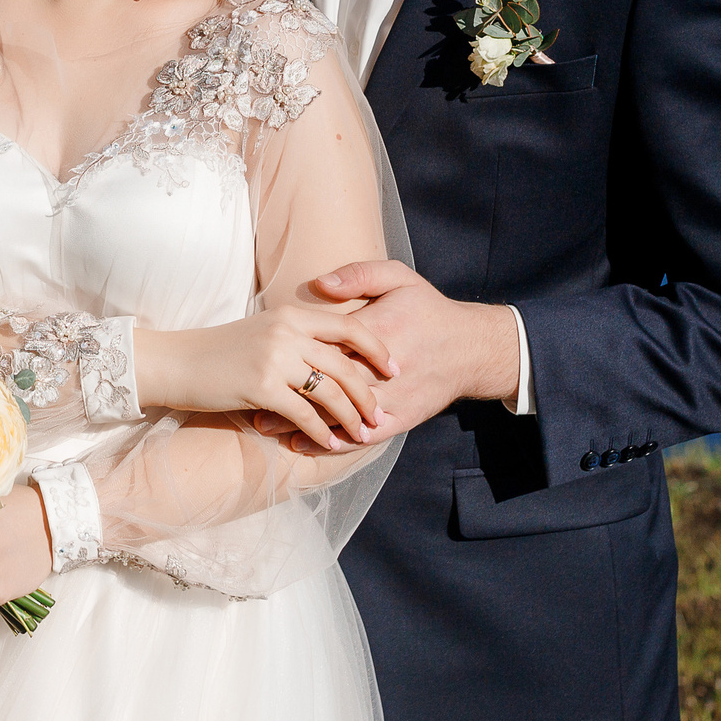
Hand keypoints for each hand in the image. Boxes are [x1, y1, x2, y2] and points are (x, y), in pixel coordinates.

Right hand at [136, 297, 400, 449]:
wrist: (177, 361)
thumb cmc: (220, 350)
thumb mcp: (264, 330)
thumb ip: (298, 337)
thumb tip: (337, 358)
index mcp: (292, 314)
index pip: (349, 326)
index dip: (376, 349)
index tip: (393, 369)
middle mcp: (287, 331)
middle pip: (345, 364)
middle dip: (368, 394)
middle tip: (381, 415)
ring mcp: (274, 358)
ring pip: (330, 391)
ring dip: (350, 417)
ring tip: (362, 434)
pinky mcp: (261, 387)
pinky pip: (305, 414)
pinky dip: (322, 432)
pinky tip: (331, 444)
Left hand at [250, 260, 517, 456]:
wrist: (471, 348)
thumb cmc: (427, 308)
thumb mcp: (398, 278)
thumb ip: (357, 275)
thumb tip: (318, 284)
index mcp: (376, 330)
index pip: (326, 345)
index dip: (292, 354)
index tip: (259, 359)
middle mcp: (381, 369)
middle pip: (326, 384)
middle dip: (287, 393)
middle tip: (249, 397)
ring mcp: (391, 397)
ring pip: (340, 415)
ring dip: (302, 423)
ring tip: (266, 427)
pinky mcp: (401, 418)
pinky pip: (362, 435)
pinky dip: (332, 442)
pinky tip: (305, 445)